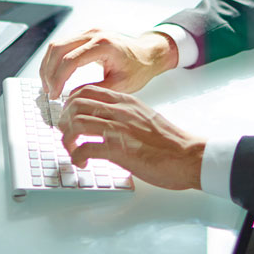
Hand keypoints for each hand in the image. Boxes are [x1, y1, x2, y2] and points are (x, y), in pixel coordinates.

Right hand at [39, 28, 176, 99]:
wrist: (147, 53)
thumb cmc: (138, 68)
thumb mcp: (119, 85)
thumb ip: (94, 91)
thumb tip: (71, 98)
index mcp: (103, 45)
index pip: (70, 61)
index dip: (58, 79)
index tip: (55, 96)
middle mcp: (93, 34)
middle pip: (58, 49)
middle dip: (49, 72)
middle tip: (48, 92)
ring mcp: (88, 32)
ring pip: (56, 45)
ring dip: (48, 65)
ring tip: (48, 86)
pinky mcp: (84, 35)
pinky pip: (62, 45)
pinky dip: (54, 60)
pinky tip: (54, 75)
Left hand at [58, 85, 204, 189]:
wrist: (189, 156)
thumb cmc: (170, 142)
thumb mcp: (145, 117)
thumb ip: (125, 116)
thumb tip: (106, 123)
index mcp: (126, 101)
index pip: (86, 91)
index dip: (70, 104)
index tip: (69, 117)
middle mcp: (119, 111)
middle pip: (76, 104)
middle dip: (64, 120)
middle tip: (66, 135)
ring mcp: (119, 129)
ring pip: (76, 123)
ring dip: (67, 139)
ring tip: (72, 150)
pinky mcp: (119, 149)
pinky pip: (85, 148)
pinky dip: (77, 156)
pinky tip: (82, 162)